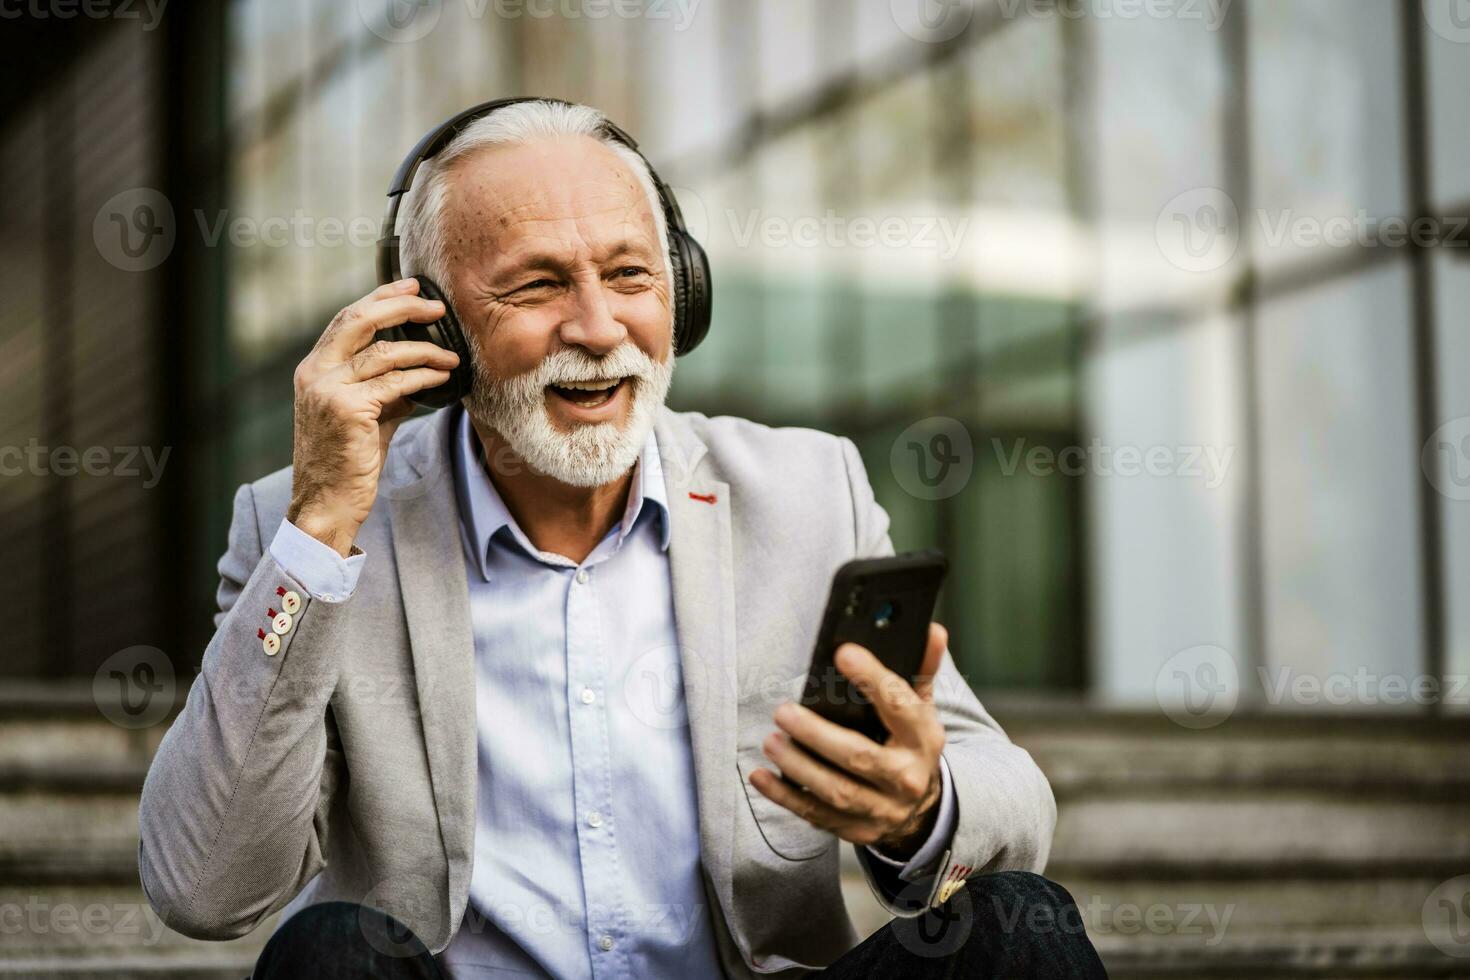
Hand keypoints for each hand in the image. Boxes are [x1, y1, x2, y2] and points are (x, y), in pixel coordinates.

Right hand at [287, 278, 459, 555]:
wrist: (325, 503)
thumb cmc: (348, 461)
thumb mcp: (364, 414)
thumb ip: (383, 387)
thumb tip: (419, 369)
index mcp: (314, 368)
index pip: (347, 319)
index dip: (381, 298)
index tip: (412, 286)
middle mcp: (314, 372)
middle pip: (359, 319)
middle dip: (401, 306)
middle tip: (437, 306)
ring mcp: (328, 389)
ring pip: (384, 352)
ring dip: (425, 350)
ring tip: (452, 356)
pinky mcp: (348, 409)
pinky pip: (395, 383)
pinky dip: (423, 377)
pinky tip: (443, 378)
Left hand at [749, 622, 948, 858]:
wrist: (920, 809)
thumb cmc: (909, 745)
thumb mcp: (921, 708)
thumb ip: (921, 669)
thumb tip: (930, 629)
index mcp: (923, 739)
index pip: (900, 704)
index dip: (872, 678)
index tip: (843, 654)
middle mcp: (905, 777)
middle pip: (859, 756)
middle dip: (818, 734)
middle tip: (783, 711)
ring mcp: (881, 809)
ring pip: (836, 791)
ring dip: (798, 766)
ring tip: (771, 741)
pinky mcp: (856, 829)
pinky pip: (816, 815)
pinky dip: (785, 796)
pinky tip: (761, 776)